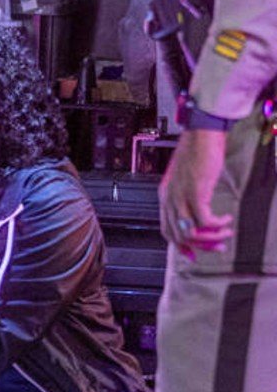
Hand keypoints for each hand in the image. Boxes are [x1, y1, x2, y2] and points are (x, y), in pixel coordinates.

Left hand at [159, 129, 233, 258]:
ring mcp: (180, 195)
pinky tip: (227, 218)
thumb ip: (189, 199)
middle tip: (221, 246)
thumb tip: (201, 221)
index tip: (196, 256)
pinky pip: (205, 220)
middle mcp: (169, 198)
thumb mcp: (188, 181)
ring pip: (191, 232)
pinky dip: (218, 224)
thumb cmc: (197, 155)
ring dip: (211, 238)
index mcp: (165, 196)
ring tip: (227, 233)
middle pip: (179, 236)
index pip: (166, 230)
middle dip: (202, 246)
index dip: (180, 246)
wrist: (201, 136)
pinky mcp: (195, 192)